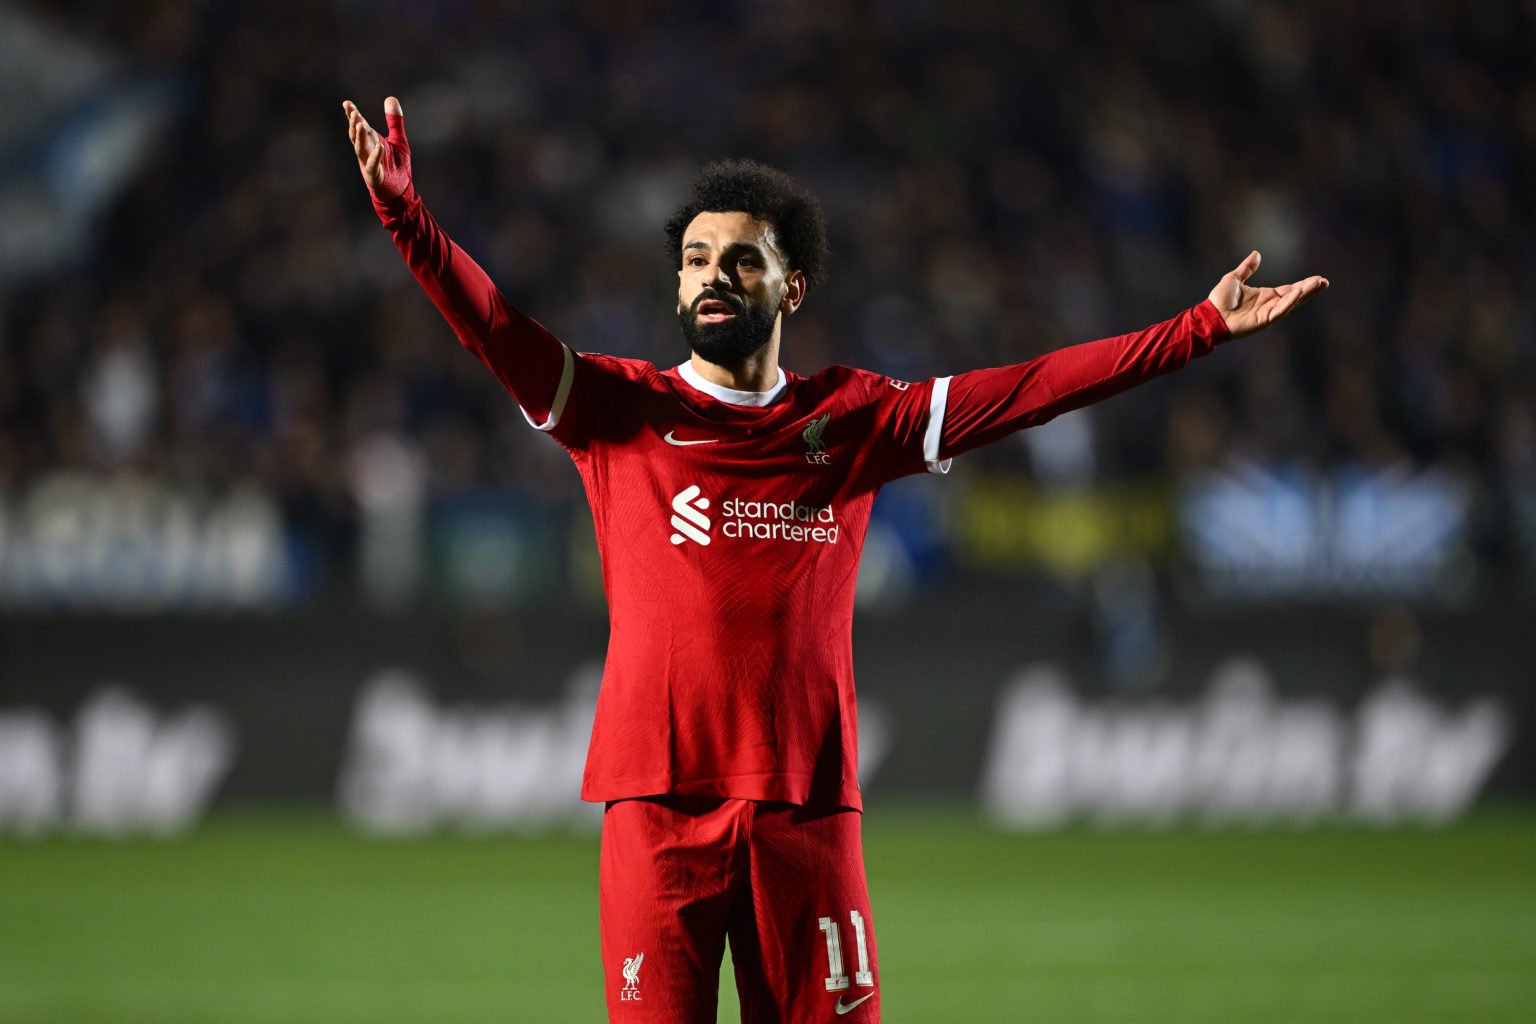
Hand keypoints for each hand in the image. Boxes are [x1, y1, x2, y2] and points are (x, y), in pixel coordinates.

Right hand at [341, 96, 411, 200]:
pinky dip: (376, 155)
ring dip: (359, 136)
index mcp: (370, 141)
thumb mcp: (398, 140)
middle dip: (353, 123)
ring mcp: (368, 162)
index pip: (360, 125)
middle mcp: (366, 150)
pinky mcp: (375, 175)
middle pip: (357, 135)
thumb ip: (395, 121)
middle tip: (351, 111)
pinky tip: (380, 146)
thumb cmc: (397, 166)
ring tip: (360, 123)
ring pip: (360, 148)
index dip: (353, 114)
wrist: (400, 191)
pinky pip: (374, 164)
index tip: (347, 103)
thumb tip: (391, 98)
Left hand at [1208, 251, 1328, 338]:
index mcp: (1266, 296)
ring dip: (1304, 294)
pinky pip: (1280, 310)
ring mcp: (1268, 313)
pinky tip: (1298, 292)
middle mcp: (1270, 304)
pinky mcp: (1263, 320)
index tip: (1318, 278)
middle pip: (1295, 296)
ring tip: (1318, 284)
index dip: (1303, 284)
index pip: (1289, 289)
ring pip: (1291, 303)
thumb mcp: (1234, 278)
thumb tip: (1256, 254)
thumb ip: (1247, 268)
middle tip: (1324, 282)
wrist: (1209, 315)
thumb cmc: (1219, 300)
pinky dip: (1289, 302)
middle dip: (1310, 289)